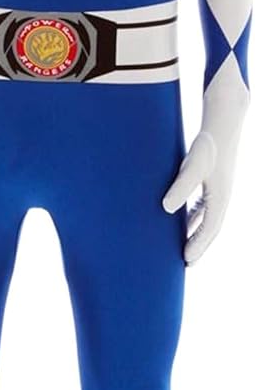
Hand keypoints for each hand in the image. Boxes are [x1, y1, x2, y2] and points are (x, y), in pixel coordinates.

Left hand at [162, 129, 226, 263]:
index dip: (198, 245)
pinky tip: (182, 224)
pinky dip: (194, 220)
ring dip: (196, 235)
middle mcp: (222, 198)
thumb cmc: (207, 145)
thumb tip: (166, 208)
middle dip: (199, 246)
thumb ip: (180, 187)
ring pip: (207, 220)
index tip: (186, 260)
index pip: (209, 229)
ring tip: (183, 250)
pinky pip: (204, 209)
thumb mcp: (192, 166)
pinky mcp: (213, 184)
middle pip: (210, 229)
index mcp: (220, 198)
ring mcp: (219, 192)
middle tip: (185, 264)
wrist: (222, 125)